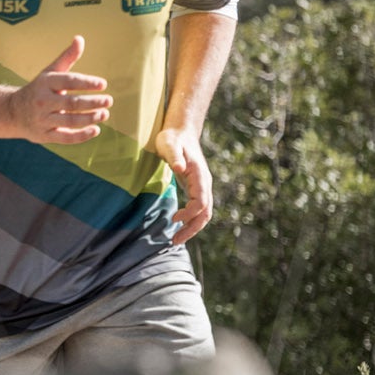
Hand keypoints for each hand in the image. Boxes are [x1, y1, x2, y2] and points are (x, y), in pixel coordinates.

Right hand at [11, 36, 109, 143]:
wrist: (12, 112)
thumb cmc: (38, 89)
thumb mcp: (50, 72)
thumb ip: (67, 58)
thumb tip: (80, 38)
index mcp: (45, 83)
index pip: (68, 81)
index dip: (86, 82)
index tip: (103, 84)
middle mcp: (42, 101)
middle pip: (71, 103)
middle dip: (92, 102)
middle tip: (109, 100)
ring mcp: (42, 119)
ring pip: (70, 121)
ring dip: (90, 118)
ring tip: (104, 114)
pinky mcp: (44, 135)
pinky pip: (65, 137)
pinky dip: (81, 136)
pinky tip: (95, 129)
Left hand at [154, 127, 213, 245]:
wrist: (181, 132)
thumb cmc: (172, 138)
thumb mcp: (168, 145)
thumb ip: (173, 156)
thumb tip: (180, 168)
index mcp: (200, 176)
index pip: (201, 202)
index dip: (189, 213)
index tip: (173, 219)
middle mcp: (205, 184)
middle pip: (206, 213)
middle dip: (192, 229)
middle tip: (174, 241)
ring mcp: (202, 187)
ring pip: (204, 213)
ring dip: (192, 228)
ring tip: (176, 239)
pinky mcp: (196, 188)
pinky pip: (198, 209)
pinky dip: (191, 220)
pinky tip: (179, 226)